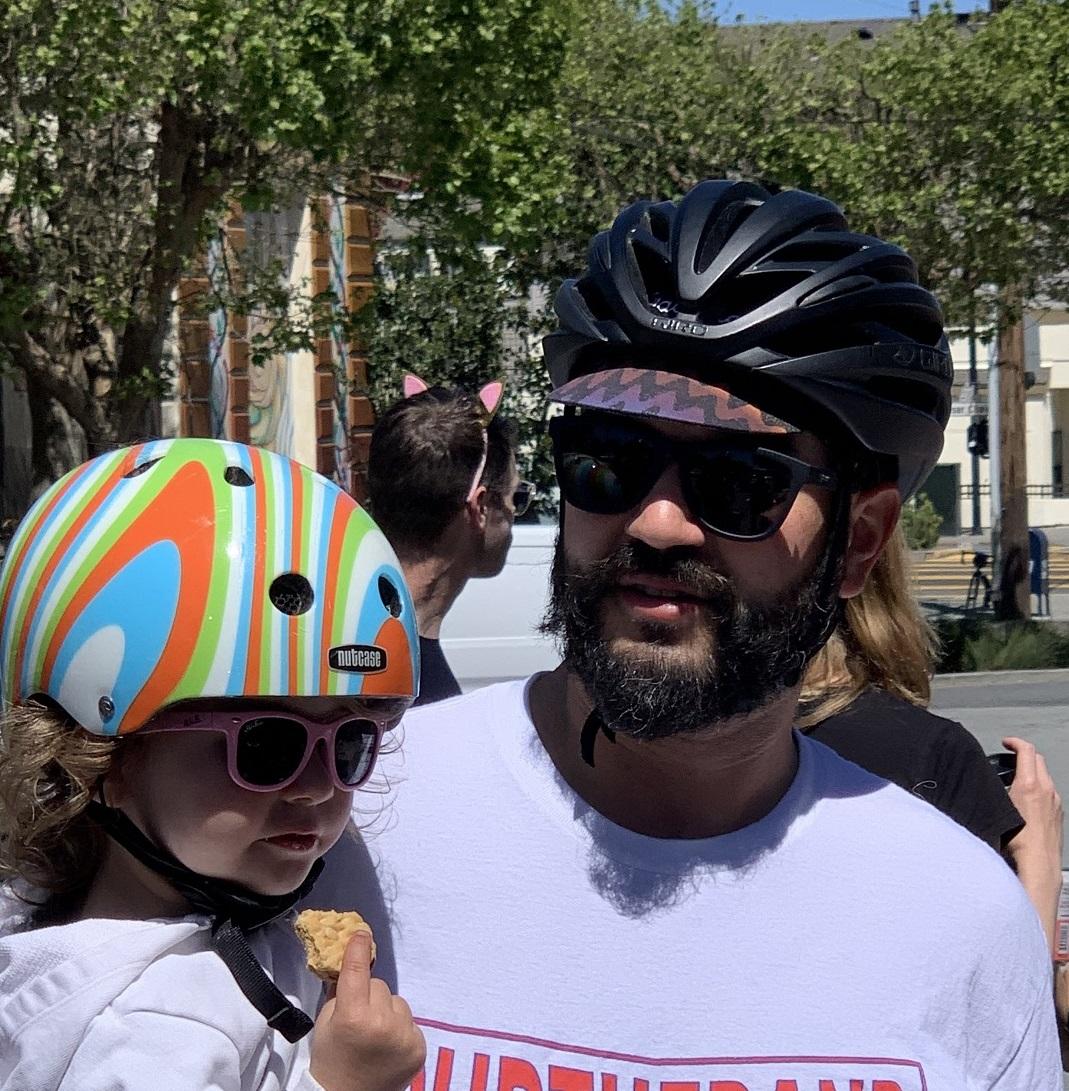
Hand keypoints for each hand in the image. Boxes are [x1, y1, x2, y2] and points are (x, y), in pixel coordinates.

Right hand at [309, 931, 425, 1090]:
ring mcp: (404, 1036)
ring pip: (397, 1001)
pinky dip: (400, 1028)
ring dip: (387, 1011)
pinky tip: (388, 1046)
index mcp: (352, 1016)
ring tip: (374, 1036)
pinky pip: (410, 1021)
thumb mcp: (325, 1022)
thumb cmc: (332, 1060)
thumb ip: (340, 990)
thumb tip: (351, 957)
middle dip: (369, 995)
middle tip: (359, 1018)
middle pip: (379, 985)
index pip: (357, 970)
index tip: (361, 932)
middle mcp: (381, 1023)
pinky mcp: (419, 1047)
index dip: (358, 948)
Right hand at [1002, 736, 1062, 953]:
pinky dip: (1038, 787)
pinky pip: (1049, 791)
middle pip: (1038, 759)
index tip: (1006, 743)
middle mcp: (1046, 790)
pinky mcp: (1059, 814)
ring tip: (1015, 779)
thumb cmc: (1016, 843)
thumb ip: (989, 793)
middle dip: (1023, 754)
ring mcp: (1055, 802)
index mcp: (1030, 785)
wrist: (1039, 866)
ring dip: (1031, 771)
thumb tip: (976, 784)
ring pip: (1045, 775)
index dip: (1015, 742)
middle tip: (1009, 757)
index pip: (1027, 750)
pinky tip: (1026, 800)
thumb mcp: (995, 810)